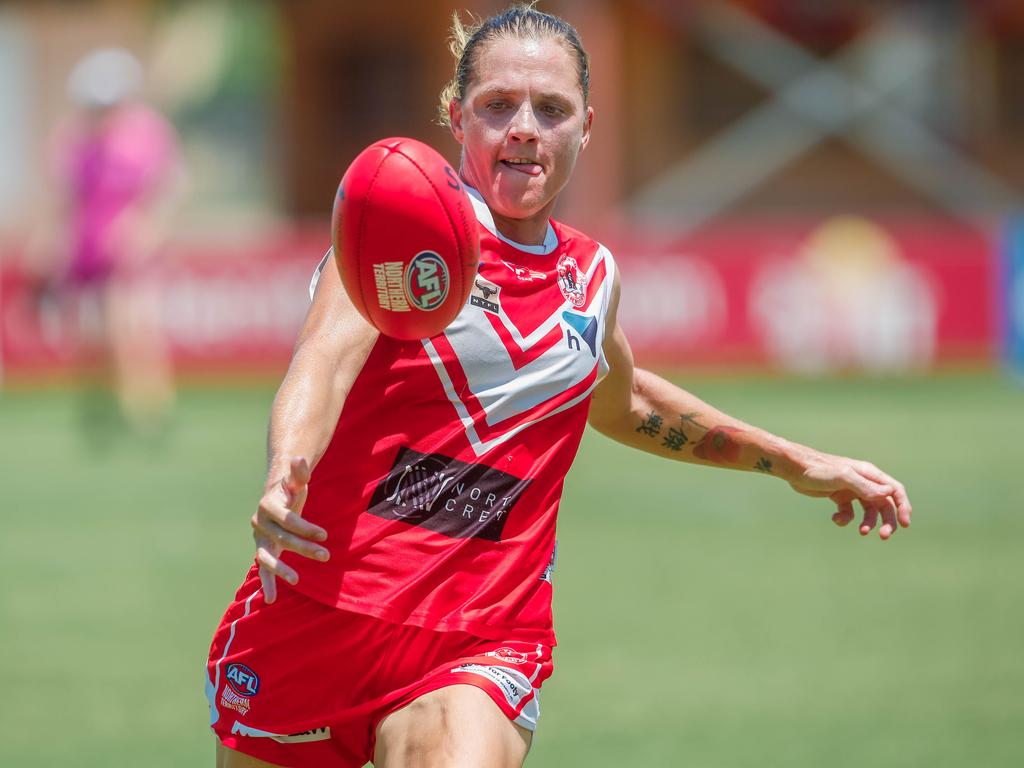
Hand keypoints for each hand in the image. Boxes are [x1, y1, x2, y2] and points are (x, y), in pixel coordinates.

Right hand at [251, 457, 328, 602]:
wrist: (276, 498)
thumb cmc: (290, 489)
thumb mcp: (296, 480)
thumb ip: (299, 472)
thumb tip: (299, 458)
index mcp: (268, 505)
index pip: (287, 519)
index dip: (304, 527)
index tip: (324, 534)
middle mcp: (260, 523)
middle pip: (282, 538)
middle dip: (304, 547)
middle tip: (326, 555)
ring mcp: (260, 538)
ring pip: (268, 556)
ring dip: (282, 569)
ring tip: (297, 579)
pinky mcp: (263, 550)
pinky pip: (263, 568)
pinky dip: (267, 582)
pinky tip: (271, 599)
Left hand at [788, 452, 911, 539]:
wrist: (795, 468)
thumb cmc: (819, 469)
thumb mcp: (843, 477)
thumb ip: (864, 486)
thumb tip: (888, 494)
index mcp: (869, 474)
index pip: (894, 490)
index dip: (903, 506)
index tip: (905, 524)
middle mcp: (864, 482)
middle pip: (884, 504)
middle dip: (887, 521)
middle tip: (884, 536)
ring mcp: (852, 490)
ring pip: (868, 511)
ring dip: (869, 523)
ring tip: (862, 532)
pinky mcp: (839, 497)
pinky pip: (849, 513)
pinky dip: (845, 519)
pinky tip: (835, 519)